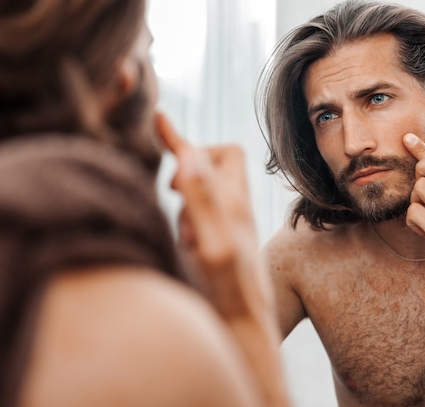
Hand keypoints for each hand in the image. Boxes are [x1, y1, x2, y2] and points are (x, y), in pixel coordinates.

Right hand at [156, 112, 265, 316]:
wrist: (246, 324)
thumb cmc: (230, 289)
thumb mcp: (213, 243)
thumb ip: (202, 199)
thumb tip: (191, 154)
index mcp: (234, 203)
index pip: (216, 154)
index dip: (183, 138)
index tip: (158, 119)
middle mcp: (237, 208)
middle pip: (217, 163)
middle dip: (191, 166)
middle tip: (174, 192)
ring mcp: (233, 223)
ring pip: (208, 187)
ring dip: (189, 199)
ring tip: (188, 236)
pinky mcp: (225, 238)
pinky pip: (206, 210)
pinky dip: (191, 217)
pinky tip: (190, 244)